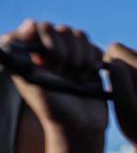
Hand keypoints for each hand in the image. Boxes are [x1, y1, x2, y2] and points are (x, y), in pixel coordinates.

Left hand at [1, 19, 106, 136]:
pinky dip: (94, 61)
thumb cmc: (54, 109)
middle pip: (61, 30)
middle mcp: (50, 52)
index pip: (37, 27)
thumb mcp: (32, 83)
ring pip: (79, 37)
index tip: (49, 57)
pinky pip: (95, 48)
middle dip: (66, 52)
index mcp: (32, 54)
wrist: (82, 127)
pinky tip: (89, 76)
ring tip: (78, 77)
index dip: (46, 39)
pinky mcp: (89, 63)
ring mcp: (71, 56)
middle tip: (63, 73)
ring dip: (81, 57)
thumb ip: (24, 55)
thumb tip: (29, 25)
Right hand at [105, 42, 136, 152]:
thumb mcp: (124, 104)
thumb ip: (118, 79)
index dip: (106, 63)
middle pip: (129, 52)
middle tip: (120, 92)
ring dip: (131, 72)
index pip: (116, 48)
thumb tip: (115, 59)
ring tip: (131, 96)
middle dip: (119, 66)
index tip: (107, 82)